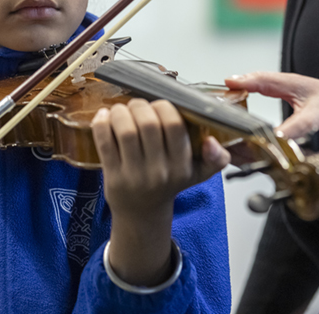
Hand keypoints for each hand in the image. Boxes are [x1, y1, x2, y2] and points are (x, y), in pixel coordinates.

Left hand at [92, 98, 228, 285]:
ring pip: (125, 131)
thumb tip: (213, 141)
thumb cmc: (170, 183)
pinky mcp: (113, 177)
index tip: (158, 105)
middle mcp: (159, 172)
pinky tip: (104, 116)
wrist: (143, 213)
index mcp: (181, 166)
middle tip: (137, 106)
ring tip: (121, 111)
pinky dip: (101, 124)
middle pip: (148, 124)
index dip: (164, 106)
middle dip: (140, 106)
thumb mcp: (199, 173)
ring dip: (120, 112)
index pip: (174, 125)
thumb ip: (216, 158)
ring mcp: (134, 175)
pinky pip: (104, 143)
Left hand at [225, 71, 318, 171]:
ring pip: (288, 172)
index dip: (269, 136)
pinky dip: (283, 173)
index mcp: (313, 120)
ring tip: (253, 158)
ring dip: (268, 166)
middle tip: (240, 151)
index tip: (252, 136)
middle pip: (283, 158)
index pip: (289, 133)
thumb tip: (234, 81)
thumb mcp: (305, 86)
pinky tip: (274, 165)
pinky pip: (297, 179)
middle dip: (261, 155)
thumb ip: (267, 82)